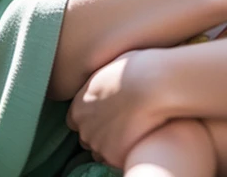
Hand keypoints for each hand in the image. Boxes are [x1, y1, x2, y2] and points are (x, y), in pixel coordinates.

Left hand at [66, 49, 167, 167]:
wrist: (151, 86)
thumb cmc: (135, 69)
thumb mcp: (109, 68)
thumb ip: (99, 83)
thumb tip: (104, 82)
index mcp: (78, 106)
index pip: (76, 119)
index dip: (91, 116)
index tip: (106, 110)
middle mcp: (84, 128)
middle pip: (87, 136)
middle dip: (100, 131)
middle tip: (121, 119)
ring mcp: (98, 144)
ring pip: (101, 150)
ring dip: (111, 142)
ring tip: (132, 127)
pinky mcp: (114, 156)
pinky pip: (115, 158)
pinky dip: (124, 150)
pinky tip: (138, 135)